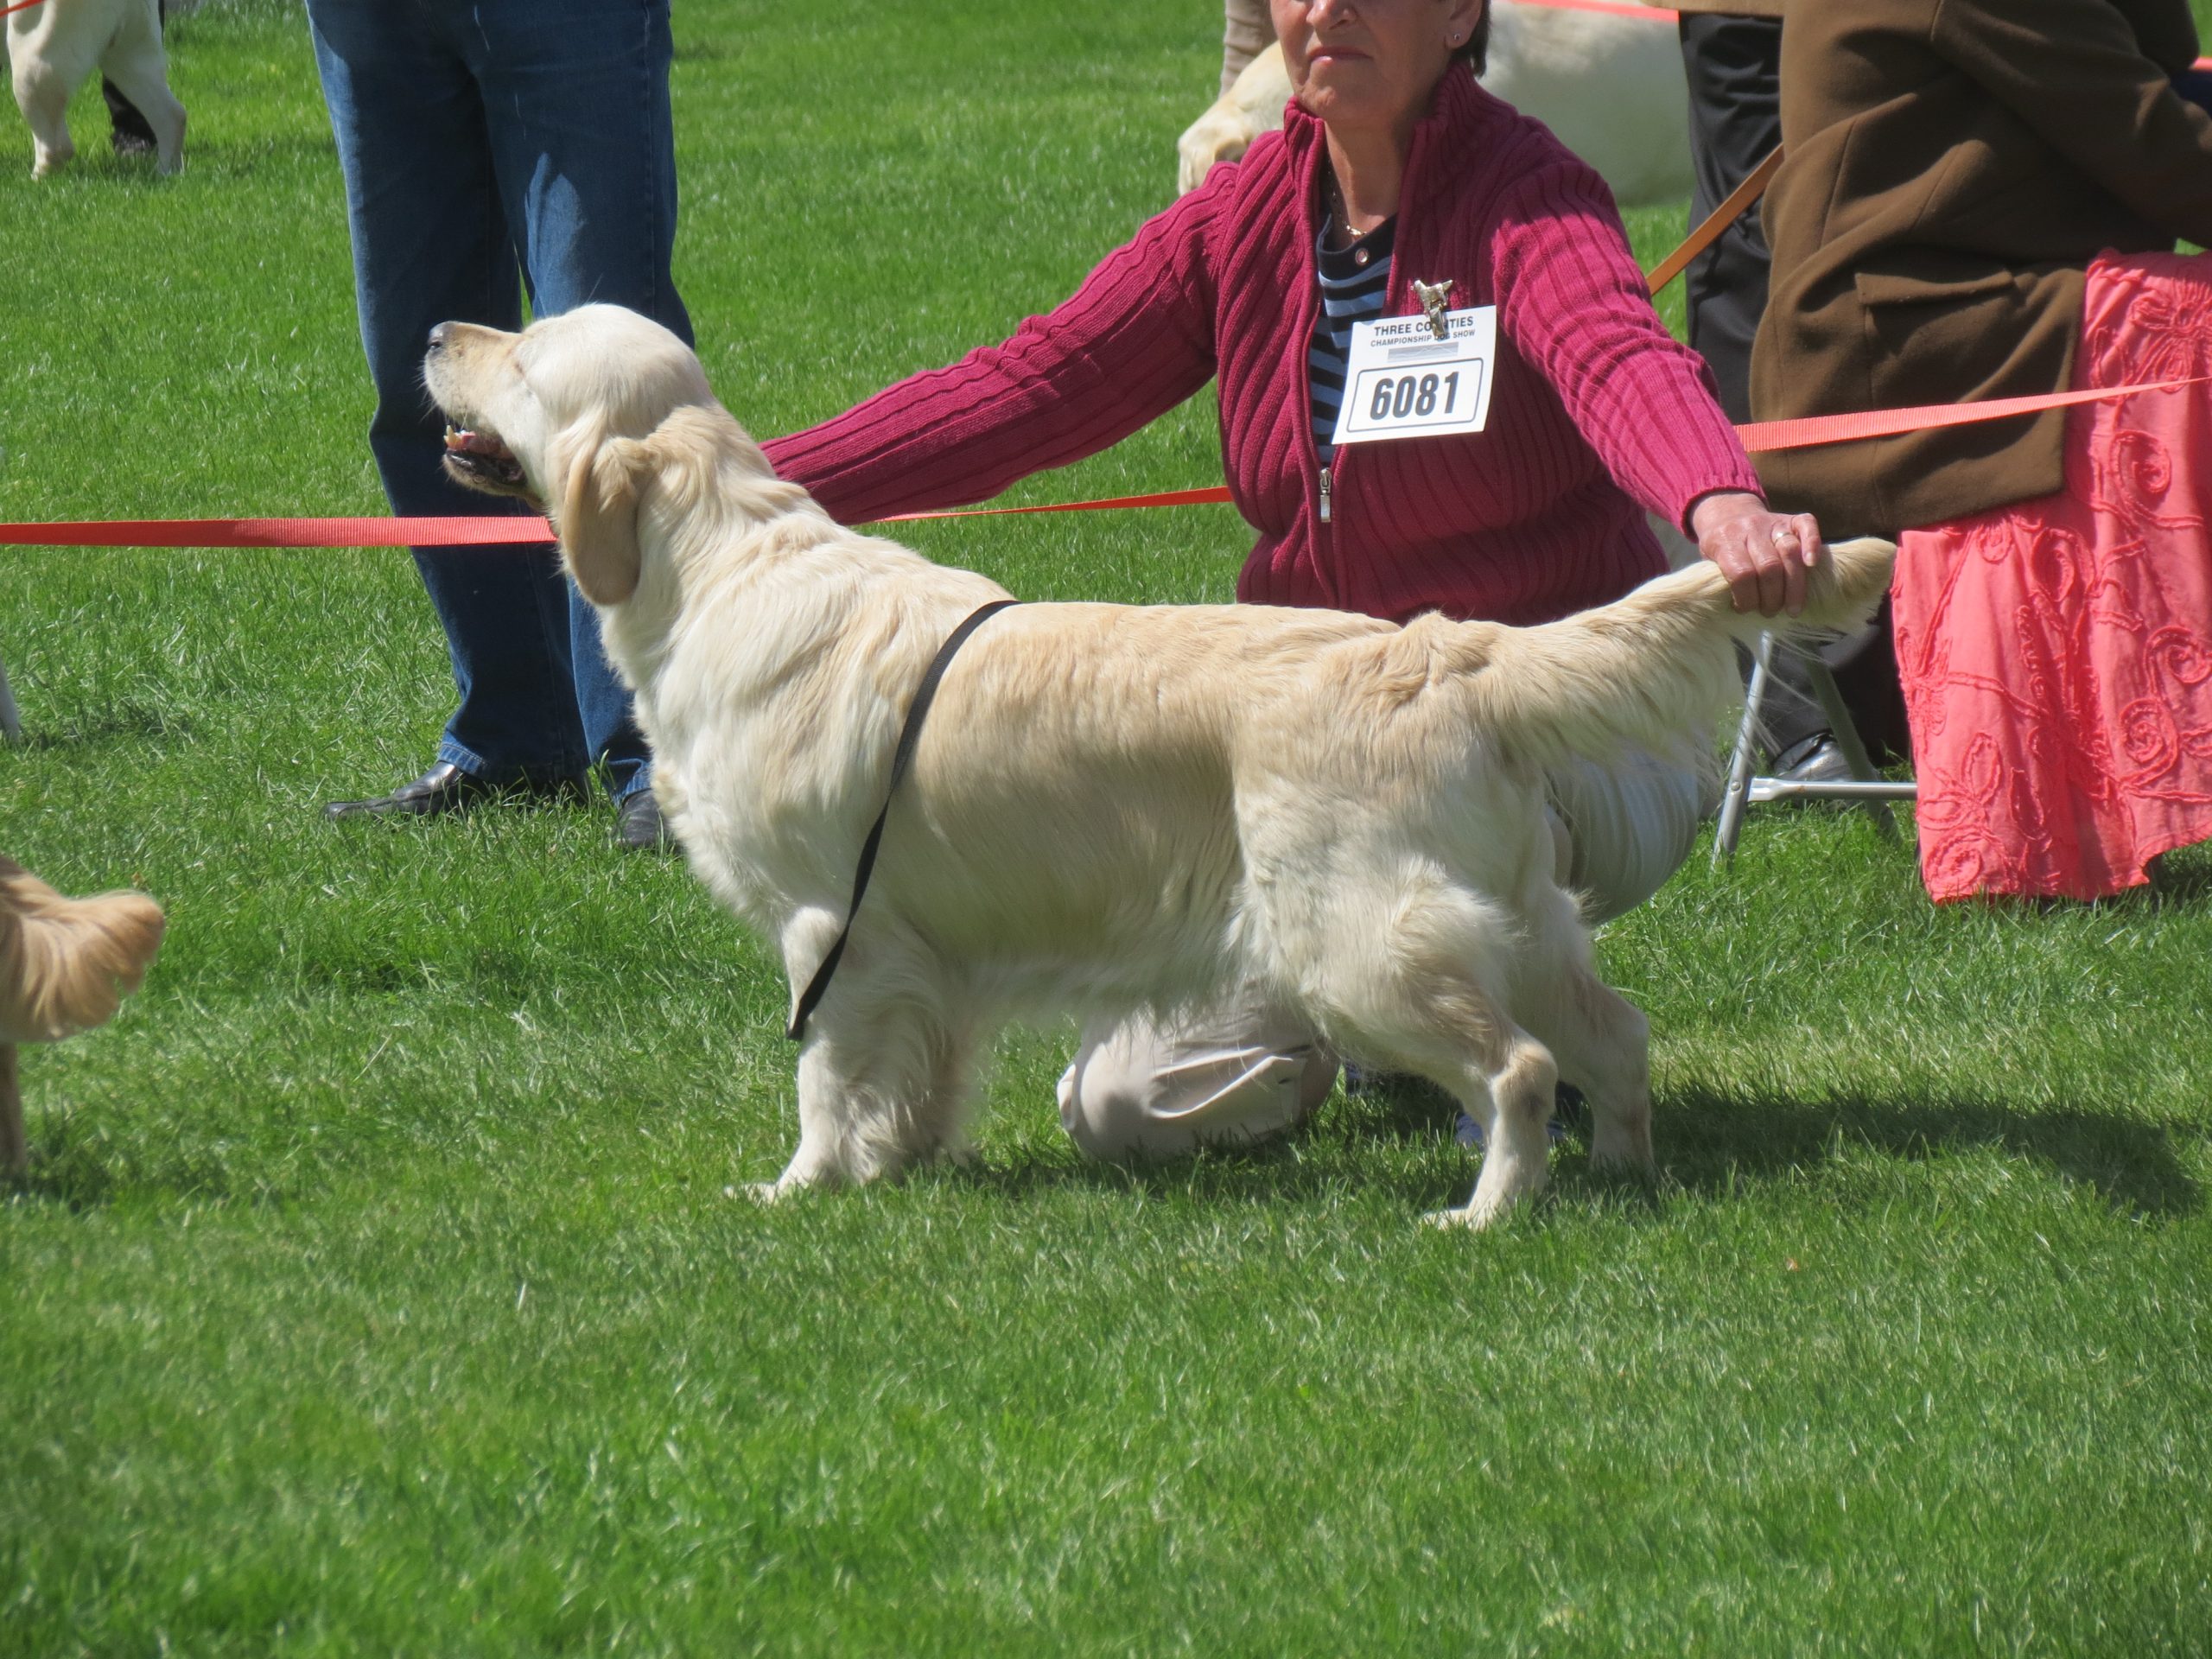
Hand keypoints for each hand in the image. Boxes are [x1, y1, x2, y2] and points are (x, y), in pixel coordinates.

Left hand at [1687, 490, 1825, 617]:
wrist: (1727, 513)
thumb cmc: (1719, 545)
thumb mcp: (1709, 560)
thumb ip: (1722, 578)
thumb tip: (1743, 609)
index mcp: (1725, 541)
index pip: (1742, 574)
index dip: (1747, 598)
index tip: (1746, 609)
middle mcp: (1750, 528)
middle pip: (1769, 566)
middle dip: (1773, 597)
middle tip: (1771, 612)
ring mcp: (1772, 521)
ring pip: (1790, 551)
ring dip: (1795, 586)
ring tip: (1792, 608)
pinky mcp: (1790, 518)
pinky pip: (1807, 525)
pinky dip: (1813, 544)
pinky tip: (1812, 565)